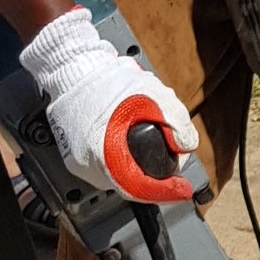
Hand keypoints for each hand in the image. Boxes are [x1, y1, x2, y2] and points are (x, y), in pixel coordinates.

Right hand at [20, 8, 197, 203]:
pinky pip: (104, 166)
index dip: (165, 191)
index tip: (181, 189)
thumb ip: (176, 122)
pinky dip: (123, 159)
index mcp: (103, 154)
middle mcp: (87, 165)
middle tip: (172, 157)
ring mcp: (77, 162)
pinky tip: (131, 143)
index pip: (139, 187)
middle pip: (129, 183)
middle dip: (154, 174)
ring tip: (154, 146)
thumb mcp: (152, 95)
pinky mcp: (73, 155)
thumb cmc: (106, 79)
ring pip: (117, 176)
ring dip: (138, 166)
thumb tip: (186, 146)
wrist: (73, 68)